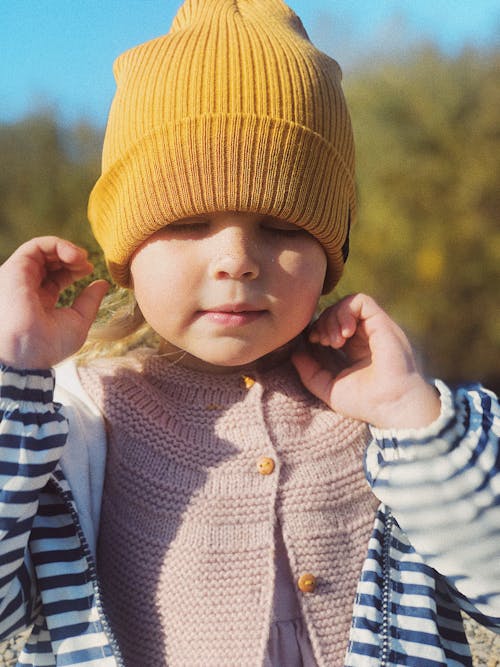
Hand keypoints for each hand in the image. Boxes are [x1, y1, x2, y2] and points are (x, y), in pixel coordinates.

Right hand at [0, 236, 108, 368]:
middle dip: (72, 257)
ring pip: (43, 250)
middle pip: (50, 260)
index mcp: (39, 300)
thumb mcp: (78, 321)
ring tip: (81, 258)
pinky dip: (57, 244)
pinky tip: (73, 255)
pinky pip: (36, 246)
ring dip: (67, 248)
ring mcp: (20, 277)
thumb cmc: (49, 345)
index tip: (90, 270)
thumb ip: (89, 301)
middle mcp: (27, 287)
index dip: (75, 268)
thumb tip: (102, 283)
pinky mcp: (16, 269)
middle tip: (87, 264)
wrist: (28, 353)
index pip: (56, 275)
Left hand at [292, 293, 440, 428]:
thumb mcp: (327, 387)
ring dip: (332, 318)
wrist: (391, 405)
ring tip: (334, 341)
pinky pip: (360, 301)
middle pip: (337, 313)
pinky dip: (346, 311)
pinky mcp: (383, 323)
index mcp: (356, 350)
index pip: (332, 327)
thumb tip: (295, 352)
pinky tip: (344, 334)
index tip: (313, 342)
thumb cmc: (364, 402)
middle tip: (322, 341)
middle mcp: (367, 336)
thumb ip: (308, 370)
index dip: (318, 328)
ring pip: (347, 304)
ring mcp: (375, 328)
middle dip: (322, 322)